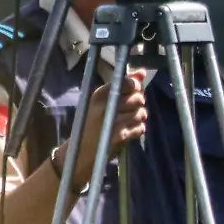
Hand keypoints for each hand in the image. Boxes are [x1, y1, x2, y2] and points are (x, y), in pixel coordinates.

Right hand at [68, 71, 149, 186]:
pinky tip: (125, 132)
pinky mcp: (120, 136)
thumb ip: (124, 85)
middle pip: (139, 99)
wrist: (80, 151)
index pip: (129, 83)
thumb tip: (142, 72)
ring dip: (138, 119)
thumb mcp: (103, 101)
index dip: (135, 87)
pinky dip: (137, 130)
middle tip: (126, 111)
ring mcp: (113, 122)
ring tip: (124, 123)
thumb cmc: (94, 123)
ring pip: (142, 113)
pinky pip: (141, 128)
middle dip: (138, 105)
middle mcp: (105, 106)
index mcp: (99, 95)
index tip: (131, 92)